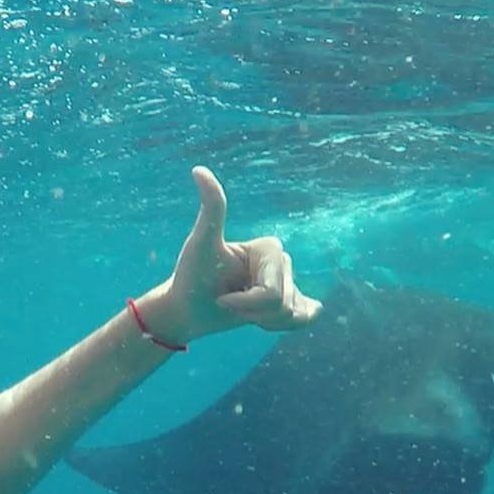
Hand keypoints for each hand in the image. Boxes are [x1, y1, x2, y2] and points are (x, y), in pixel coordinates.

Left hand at [140, 166, 321, 343]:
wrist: (188, 307)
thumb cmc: (191, 276)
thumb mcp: (200, 244)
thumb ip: (211, 209)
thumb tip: (198, 169)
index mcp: (269, 247)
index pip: (271, 292)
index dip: (245, 304)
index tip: (220, 294)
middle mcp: (282, 260)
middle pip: (281, 304)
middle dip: (250, 313)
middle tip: (226, 302)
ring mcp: (288, 281)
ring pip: (290, 315)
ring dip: (259, 321)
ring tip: (237, 308)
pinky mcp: (290, 300)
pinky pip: (305, 318)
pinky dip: (283, 325)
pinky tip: (264, 319)